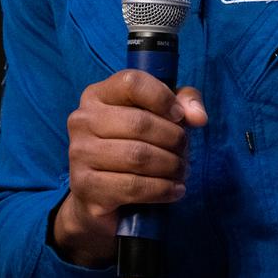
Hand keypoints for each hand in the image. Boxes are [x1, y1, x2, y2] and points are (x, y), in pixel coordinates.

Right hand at [52, 70, 207, 266]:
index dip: (163, 97)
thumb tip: (199, 117)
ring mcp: (79, 153)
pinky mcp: (84, 186)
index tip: (180, 116)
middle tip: (185, 152)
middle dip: (173, 138)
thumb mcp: (160, 114)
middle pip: (139, 122)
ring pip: (137, 156)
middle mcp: (82, 120)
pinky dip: (162, 189)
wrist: (99, 195)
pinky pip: (133, 186)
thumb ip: (184, 102)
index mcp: (97, 95)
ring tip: (182, 171)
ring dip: (170, 166)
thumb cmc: (134, 144)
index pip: (132, 82)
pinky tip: (174, 190)